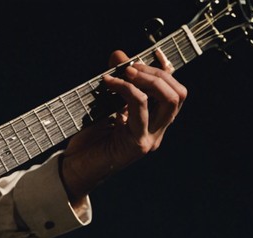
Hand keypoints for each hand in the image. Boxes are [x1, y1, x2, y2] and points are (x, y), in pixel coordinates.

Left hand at [60, 49, 186, 200]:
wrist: (74, 170)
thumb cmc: (88, 142)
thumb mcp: (105, 106)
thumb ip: (116, 82)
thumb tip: (119, 54)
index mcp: (153, 124)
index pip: (174, 92)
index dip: (167, 69)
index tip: (152, 52)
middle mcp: (156, 132)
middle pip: (178, 94)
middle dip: (156, 73)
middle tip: (131, 67)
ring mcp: (149, 139)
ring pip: (168, 99)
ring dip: (147, 79)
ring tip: (124, 73)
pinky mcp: (137, 144)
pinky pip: (140, 107)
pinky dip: (126, 89)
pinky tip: (110, 84)